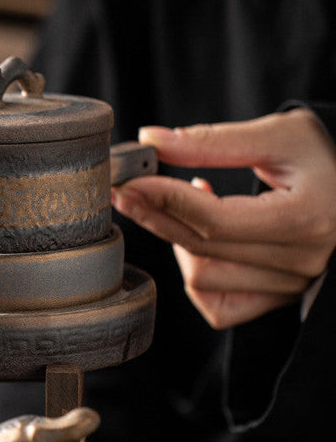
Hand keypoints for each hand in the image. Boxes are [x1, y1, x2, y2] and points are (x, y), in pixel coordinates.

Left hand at [111, 108, 335, 328]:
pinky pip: (217, 306)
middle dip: (155, 216)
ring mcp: (287, 287)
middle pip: (200, 248)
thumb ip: (213, 141)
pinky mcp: (277, 301)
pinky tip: (201, 243)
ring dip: (178, 242)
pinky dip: (197, 276)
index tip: (128, 180)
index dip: (164, 200)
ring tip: (185, 204)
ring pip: (202, 279)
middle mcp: (298, 262)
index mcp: (304, 219)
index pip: (214, 219)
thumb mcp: (281, 136)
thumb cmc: (328, 157)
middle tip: (126, 190)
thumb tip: (149, 140)